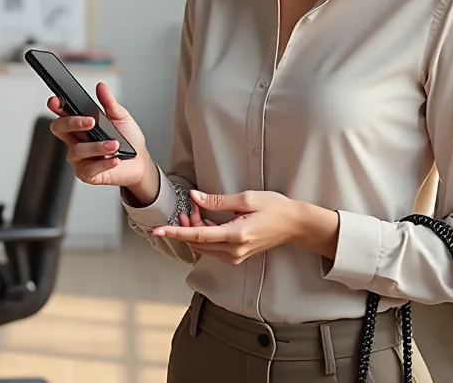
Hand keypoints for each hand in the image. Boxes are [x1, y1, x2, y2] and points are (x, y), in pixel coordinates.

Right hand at [47, 82, 150, 189]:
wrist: (140, 162)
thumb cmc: (128, 140)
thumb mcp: (121, 117)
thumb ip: (109, 103)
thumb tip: (101, 86)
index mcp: (81, 126)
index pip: (62, 115)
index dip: (56, 107)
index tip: (57, 100)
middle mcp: (76, 142)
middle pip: (59, 129)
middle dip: (72, 123)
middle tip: (90, 121)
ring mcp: (80, 159)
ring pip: (76, 151)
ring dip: (97, 147)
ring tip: (114, 144)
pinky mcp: (87, 175)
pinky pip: (89, 169)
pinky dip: (104, 163)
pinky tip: (115, 159)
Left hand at [151, 189, 321, 265]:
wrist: (294, 225)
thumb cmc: (275, 208)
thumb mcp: (246, 198)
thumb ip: (218, 201)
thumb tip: (195, 197)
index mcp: (236, 235)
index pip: (198, 235)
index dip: (175, 232)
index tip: (157, 230)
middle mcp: (234, 250)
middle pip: (197, 242)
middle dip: (185, 226)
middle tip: (186, 208)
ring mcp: (236, 256)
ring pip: (204, 247)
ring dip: (194, 231)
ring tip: (196, 211)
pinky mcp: (237, 256)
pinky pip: (213, 248)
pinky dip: (204, 236)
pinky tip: (206, 220)